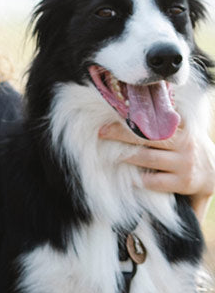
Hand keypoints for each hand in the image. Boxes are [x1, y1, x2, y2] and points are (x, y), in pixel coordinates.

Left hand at [99, 119, 214, 222]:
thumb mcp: (186, 134)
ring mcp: (184, 164)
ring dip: (128, 156)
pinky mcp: (183, 182)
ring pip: (149, 158)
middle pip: (149, 138)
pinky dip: (140, 179)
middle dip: (123, 135)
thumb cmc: (191, 152)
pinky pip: (155, 181)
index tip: (112, 119)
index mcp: (184, 131)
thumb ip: (168, 125)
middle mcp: (185, 145)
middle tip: (102, 133)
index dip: (133, 121)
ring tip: (111, 155)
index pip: (156, 123)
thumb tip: (140, 110)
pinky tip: (130, 178)